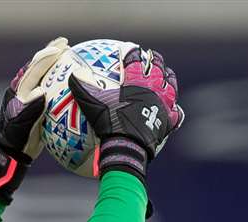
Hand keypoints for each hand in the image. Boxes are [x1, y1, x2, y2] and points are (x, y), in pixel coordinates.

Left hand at [0, 36, 68, 159]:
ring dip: (53, 63)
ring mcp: (28, 96)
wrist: (11, 151)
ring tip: (65, 54)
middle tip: (65, 43)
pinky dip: (55, 79)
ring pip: (41, 74)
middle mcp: (23, 89)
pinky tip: (66, 79)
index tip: (61, 48)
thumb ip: (30, 109)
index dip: (48, 56)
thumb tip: (40, 91)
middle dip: (50, 53)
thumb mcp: (23, 126)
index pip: (35, 69)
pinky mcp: (34, 104)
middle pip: (37, 65)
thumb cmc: (17, 139)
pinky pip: (46, 87)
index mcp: (20, 91)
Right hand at [68, 45, 183, 179]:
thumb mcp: (92, 104)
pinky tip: (174, 109)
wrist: (127, 146)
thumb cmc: (109, 124)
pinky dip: (174, 111)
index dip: (133, 53)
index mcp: (135, 81)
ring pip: (171, 87)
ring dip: (169, 79)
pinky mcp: (167, 123)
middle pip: (157, 69)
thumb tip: (73, 75)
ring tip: (168, 75)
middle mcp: (152, 89)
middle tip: (153, 57)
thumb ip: (82, 87)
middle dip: (155, 60)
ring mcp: (162, 106)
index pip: (135, 60)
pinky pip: (174, 115)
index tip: (132, 49)